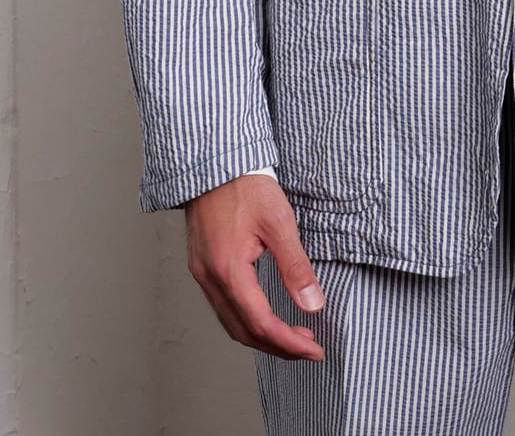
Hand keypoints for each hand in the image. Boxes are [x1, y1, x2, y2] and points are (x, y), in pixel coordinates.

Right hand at [184, 172, 324, 360]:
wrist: (214, 164)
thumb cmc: (246, 186)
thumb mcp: (279, 222)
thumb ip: (296, 266)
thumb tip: (313, 304)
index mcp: (228, 269)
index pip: (260, 323)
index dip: (288, 342)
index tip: (313, 350)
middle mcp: (209, 277)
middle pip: (243, 331)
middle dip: (278, 345)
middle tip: (308, 347)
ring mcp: (202, 273)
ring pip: (231, 322)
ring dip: (262, 335)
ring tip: (293, 335)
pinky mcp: (202, 266)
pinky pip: (224, 306)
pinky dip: (247, 319)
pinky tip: (266, 314)